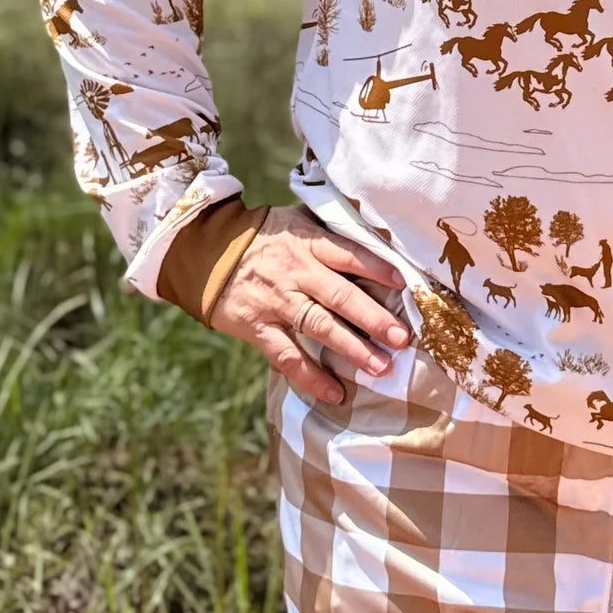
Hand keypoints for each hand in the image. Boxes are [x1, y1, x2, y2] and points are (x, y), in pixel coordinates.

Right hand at [209, 203, 410, 405]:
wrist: (207, 250)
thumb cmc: (262, 234)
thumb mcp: (296, 219)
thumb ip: (329, 228)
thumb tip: (372, 231)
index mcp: (308, 243)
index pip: (349, 255)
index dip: (377, 269)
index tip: (405, 285)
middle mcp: (296, 273)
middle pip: (340, 296)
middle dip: (374, 318)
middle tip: (402, 337)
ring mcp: (277, 302)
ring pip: (319, 328)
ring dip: (352, 349)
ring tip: (381, 368)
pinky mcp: (258, 328)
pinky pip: (287, 356)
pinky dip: (311, 377)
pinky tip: (335, 392)